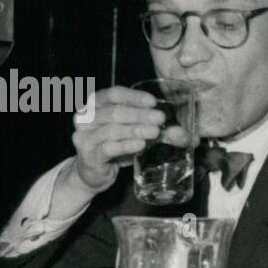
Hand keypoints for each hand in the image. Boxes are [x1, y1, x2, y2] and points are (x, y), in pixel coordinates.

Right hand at [71, 86, 187, 192]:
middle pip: (115, 112)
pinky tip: (140, 145)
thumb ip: (155, 129)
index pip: (113, 94)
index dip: (134, 96)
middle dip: (140, 115)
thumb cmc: (112, 147)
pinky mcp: (89, 156)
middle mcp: (85, 118)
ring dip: (136, 130)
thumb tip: (183, 133)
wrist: (92, 173)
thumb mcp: (131, 133)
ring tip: (155, 132)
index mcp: (94, 105)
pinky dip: (126, 145)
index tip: (153, 102)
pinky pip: (108, 148)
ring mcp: (84, 137)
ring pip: (112, 130)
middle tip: (160, 119)